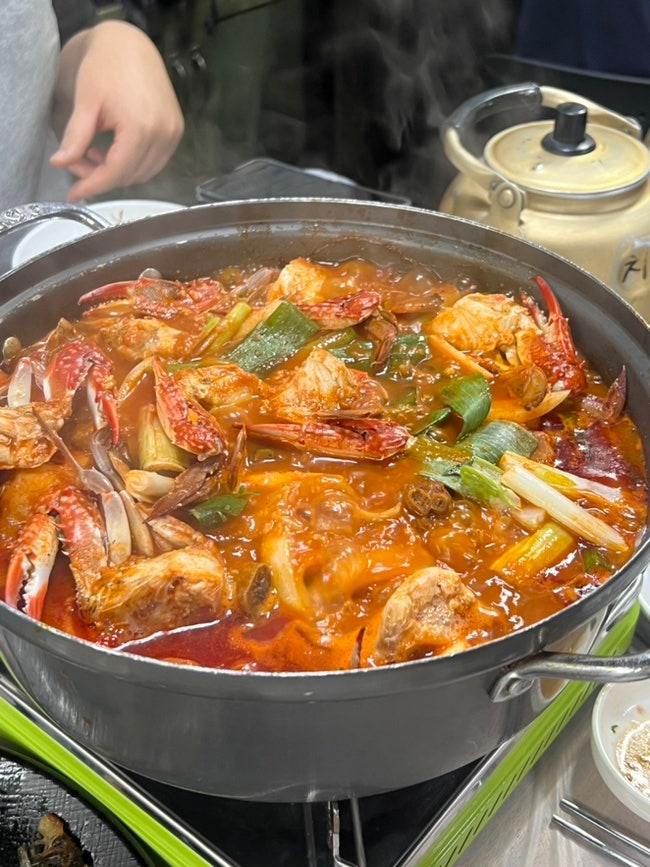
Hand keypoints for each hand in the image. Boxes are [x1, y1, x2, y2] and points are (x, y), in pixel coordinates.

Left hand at [50, 21, 184, 202]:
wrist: (131, 46)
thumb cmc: (106, 67)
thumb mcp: (86, 103)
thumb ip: (76, 137)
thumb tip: (60, 164)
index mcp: (141, 128)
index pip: (116, 172)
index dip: (93, 186)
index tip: (74, 195)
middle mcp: (163, 135)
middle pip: (130, 176)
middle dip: (101, 177)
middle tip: (76, 164)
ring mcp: (173, 134)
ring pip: (143, 173)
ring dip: (118, 173)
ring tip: (94, 155)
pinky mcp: (176, 132)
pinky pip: (154, 163)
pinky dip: (133, 164)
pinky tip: (114, 151)